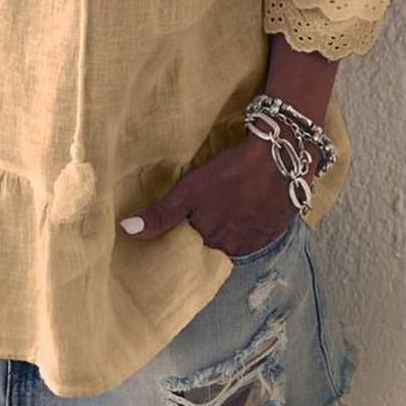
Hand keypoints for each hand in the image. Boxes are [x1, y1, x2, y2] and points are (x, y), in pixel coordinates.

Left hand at [119, 135, 311, 256]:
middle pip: (217, 240)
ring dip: (234, 223)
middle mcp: (237, 247)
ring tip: (231, 200)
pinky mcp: (278, 229)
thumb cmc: (229, 172)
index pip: (196, 241)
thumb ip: (161, 215)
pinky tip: (249, 202)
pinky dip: (253, 220)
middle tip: (213, 201)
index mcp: (214, 241)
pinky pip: (259, 231)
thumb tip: (127, 230)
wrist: (279, 158)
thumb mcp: (190, 191)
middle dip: (213, 224)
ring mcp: (260, 239)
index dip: (192, 226)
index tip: (192, 213)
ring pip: (238, 235)